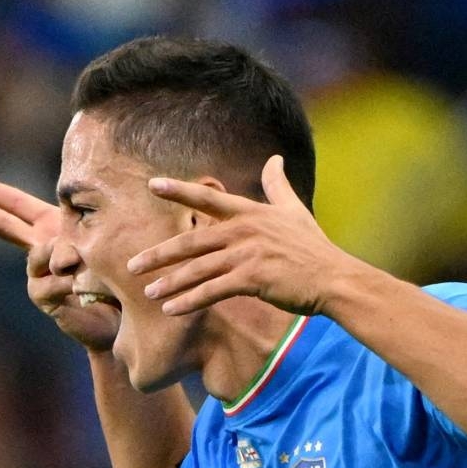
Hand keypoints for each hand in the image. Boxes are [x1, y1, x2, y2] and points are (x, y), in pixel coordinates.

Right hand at [0, 177, 118, 350]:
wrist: (125, 315)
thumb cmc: (119, 272)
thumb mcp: (100, 244)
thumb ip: (74, 241)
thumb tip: (56, 254)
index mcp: (52, 228)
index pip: (17, 206)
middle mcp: (41, 251)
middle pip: (4, 227)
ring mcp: (40, 276)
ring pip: (38, 258)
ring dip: (60, 258)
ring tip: (82, 262)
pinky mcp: (47, 299)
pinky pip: (51, 284)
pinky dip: (69, 283)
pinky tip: (83, 287)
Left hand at [127, 156, 342, 316]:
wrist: (333, 278)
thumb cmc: (313, 248)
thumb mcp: (295, 210)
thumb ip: (278, 185)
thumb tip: (275, 158)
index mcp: (249, 213)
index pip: (207, 199)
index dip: (179, 190)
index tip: (152, 185)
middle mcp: (243, 230)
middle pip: (190, 241)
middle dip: (158, 254)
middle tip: (132, 265)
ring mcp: (247, 254)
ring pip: (197, 269)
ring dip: (169, 282)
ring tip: (147, 292)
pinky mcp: (252, 278)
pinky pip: (212, 291)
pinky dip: (189, 301)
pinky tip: (171, 309)